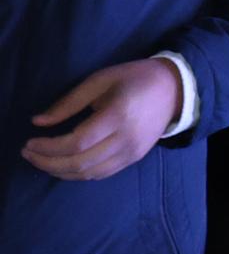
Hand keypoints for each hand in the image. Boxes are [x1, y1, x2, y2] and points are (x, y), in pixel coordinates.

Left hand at [24, 60, 181, 180]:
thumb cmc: (135, 78)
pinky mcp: (134, 159)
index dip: (49, 147)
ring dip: (59, 171)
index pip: (77, 142)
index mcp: (118, 115)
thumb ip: (69, 102)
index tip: (29, 143)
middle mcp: (126, 139)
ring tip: (42, 161)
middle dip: (48, 162)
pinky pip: (100, 174)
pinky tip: (64, 165)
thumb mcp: (100, 80)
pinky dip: (78, 174)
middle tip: (28, 154)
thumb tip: (38, 122)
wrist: (175, 89)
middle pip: (80, 163)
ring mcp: (132, 152)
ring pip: (88, 173)